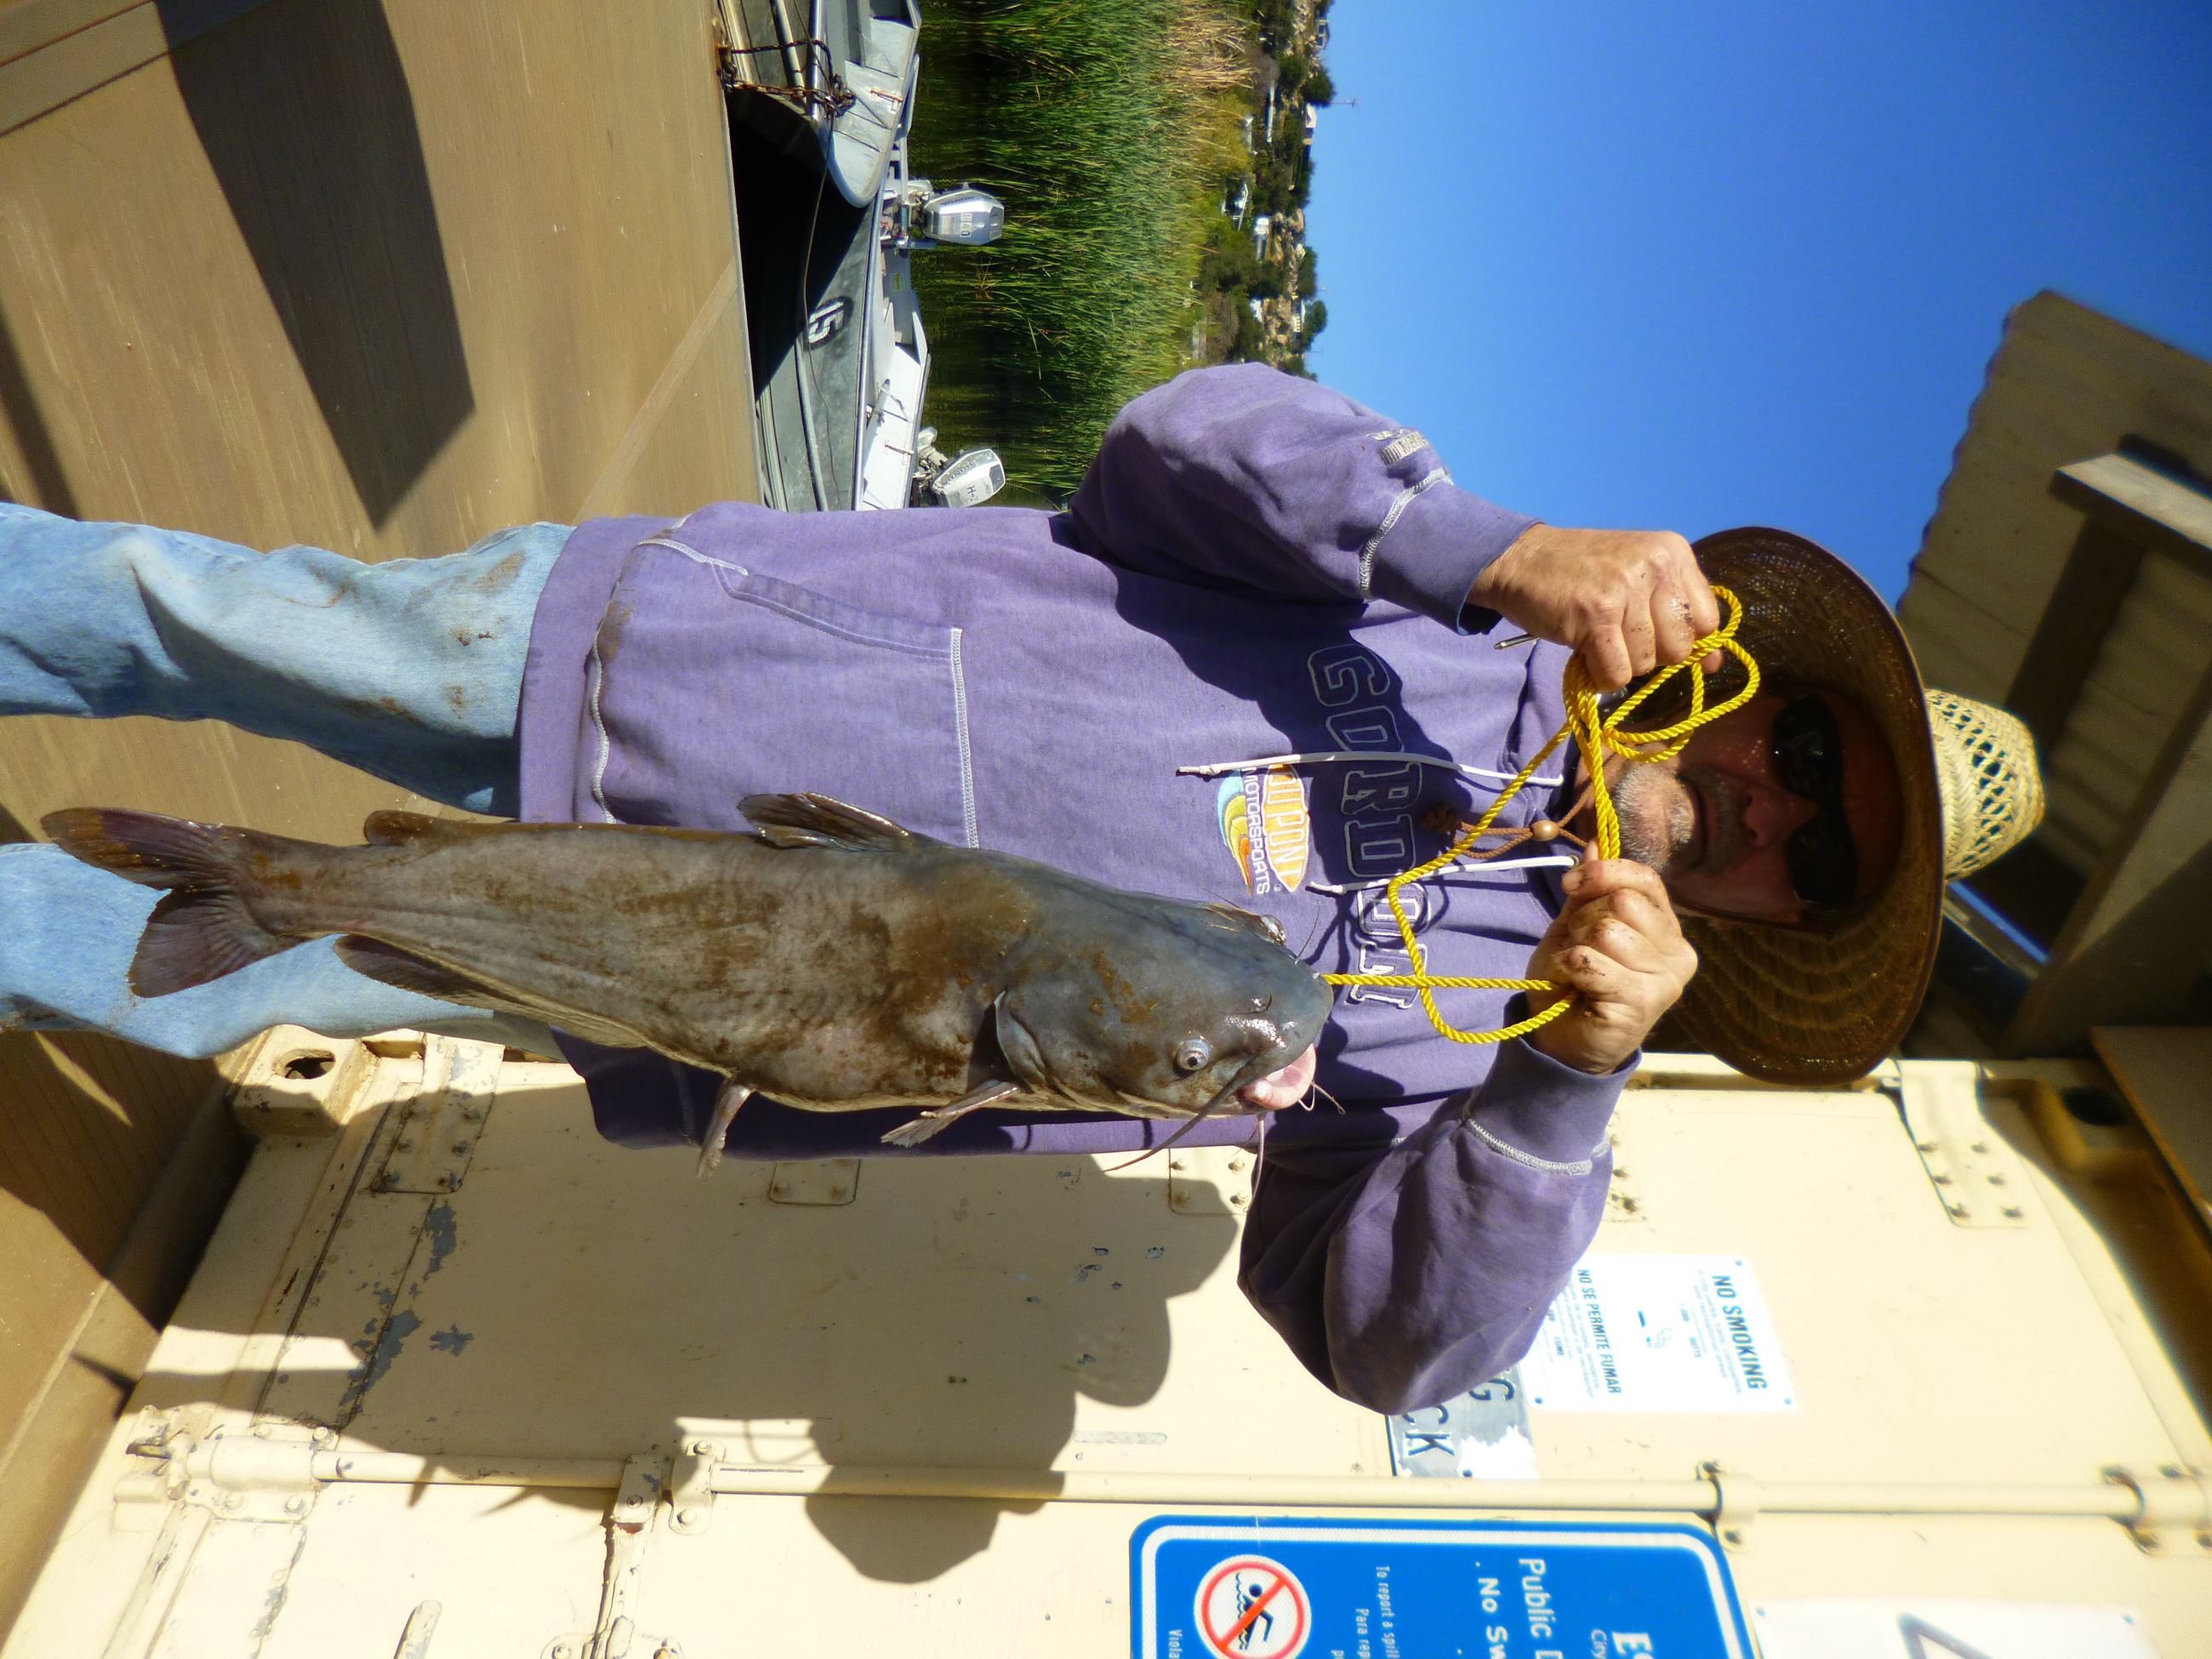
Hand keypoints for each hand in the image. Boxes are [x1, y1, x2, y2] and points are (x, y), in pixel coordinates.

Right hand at [1468, 524, 1721, 689]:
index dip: (1685, 641)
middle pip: (1678, 647)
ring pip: (1646, 663)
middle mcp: (1656, 565)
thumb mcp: (1639, 576)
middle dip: (1649, 654)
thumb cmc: (1582, 573)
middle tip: (1619, 635)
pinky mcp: (1596, 615)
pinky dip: (1600, 674)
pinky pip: (1618, 672)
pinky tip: (1585, 652)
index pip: (1706, 619)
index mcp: (1672, 552)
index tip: (1657, 640)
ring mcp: (1625, 589)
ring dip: (1619, 662)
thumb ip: (1678, 611)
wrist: (1521, 560)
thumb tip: (1714, 664)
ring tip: (1596, 636)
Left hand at [1525, 848, 1698, 1074]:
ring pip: (1607, 931)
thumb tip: (1596, 844)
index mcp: (1665, 928)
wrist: (1560, 1038)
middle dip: (1584, 920)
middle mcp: (1677, 952)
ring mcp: (1665, 980)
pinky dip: (1570, 969)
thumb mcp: (1575, 926)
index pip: (1645, 878)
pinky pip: (1593, 962)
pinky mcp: (1644, 1003)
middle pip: (1623, 902)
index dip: (1604, 873)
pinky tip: (1576, 988)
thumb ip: (1589, 889)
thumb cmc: (1572, 981)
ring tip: (1578, 973)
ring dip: (1575, 948)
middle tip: (1579, 950)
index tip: (1572, 884)